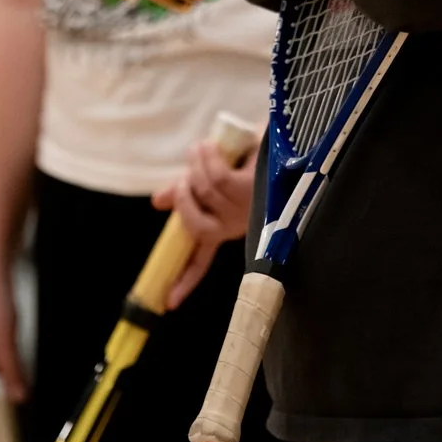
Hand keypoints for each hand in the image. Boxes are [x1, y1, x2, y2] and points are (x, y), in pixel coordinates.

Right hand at [152, 136, 261, 309]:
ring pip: (204, 192)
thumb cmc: (246, 158)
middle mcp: (236, 224)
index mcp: (225, 227)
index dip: (184, 281)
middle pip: (195, 225)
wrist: (284, 137)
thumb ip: (186, 190)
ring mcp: (246, 208)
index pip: (201, 261)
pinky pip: (218, 177)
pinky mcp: (254, 187)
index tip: (168, 303)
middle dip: (182, 196)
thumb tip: (157, 202)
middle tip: (186, 175)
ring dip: (195, 166)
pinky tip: (209, 146)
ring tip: (201, 149)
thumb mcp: (210, 176)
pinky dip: (207, 158)